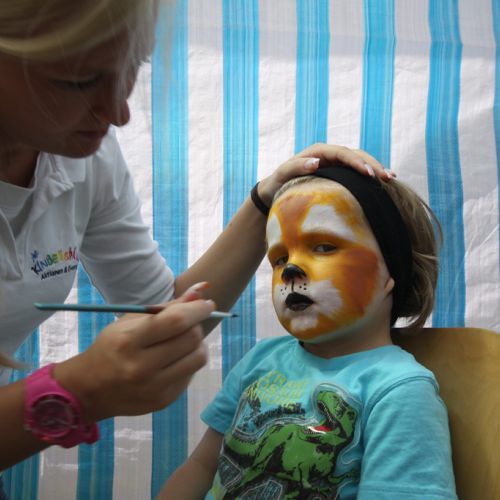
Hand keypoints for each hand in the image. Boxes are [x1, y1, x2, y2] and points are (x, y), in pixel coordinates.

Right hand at [53, 291, 213, 421]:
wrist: (89, 391)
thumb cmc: (111, 348)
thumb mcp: (131, 321)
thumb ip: (168, 307)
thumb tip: (202, 289)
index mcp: (129, 342)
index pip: (175, 322)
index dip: (197, 309)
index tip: (207, 303)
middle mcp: (141, 368)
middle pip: (191, 339)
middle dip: (196, 324)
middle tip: (189, 321)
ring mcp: (154, 388)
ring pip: (198, 357)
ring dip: (197, 343)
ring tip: (182, 340)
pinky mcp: (164, 400)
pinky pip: (191, 373)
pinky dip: (188, 360)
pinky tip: (173, 358)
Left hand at [256, 143, 390, 206]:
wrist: (274, 190)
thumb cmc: (278, 182)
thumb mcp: (283, 174)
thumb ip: (297, 166)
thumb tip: (316, 162)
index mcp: (319, 152)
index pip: (342, 153)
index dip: (357, 162)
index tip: (369, 174)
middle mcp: (329, 155)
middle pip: (355, 155)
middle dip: (372, 164)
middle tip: (387, 177)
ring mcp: (335, 164)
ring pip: (359, 162)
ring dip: (375, 169)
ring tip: (392, 178)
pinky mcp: (338, 174)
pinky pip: (357, 173)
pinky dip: (370, 177)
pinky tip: (384, 184)